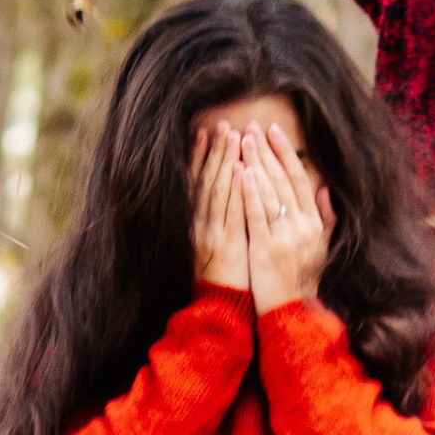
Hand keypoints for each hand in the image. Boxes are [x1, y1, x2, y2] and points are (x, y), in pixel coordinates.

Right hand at [189, 124, 249, 294]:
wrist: (220, 309)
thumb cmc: (223, 279)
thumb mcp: (216, 246)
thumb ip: (219, 220)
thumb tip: (226, 195)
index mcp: (196, 224)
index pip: (196, 184)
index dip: (199, 157)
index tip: (203, 132)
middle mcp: (200, 225)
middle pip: (205, 181)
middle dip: (213, 151)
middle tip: (221, 125)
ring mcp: (212, 234)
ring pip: (216, 190)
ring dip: (223, 161)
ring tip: (231, 135)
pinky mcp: (226, 244)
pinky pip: (230, 211)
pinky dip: (234, 189)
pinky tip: (239, 168)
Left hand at [239, 124, 331, 314]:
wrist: (292, 311)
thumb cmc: (303, 278)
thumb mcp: (321, 246)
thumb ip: (326, 216)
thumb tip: (324, 188)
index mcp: (314, 222)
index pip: (299, 179)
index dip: (285, 153)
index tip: (273, 132)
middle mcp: (301, 225)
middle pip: (282, 180)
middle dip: (266, 152)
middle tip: (252, 127)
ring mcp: (284, 236)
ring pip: (269, 192)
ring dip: (255, 164)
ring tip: (243, 142)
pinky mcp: (265, 248)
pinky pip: (256, 215)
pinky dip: (249, 192)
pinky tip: (241, 172)